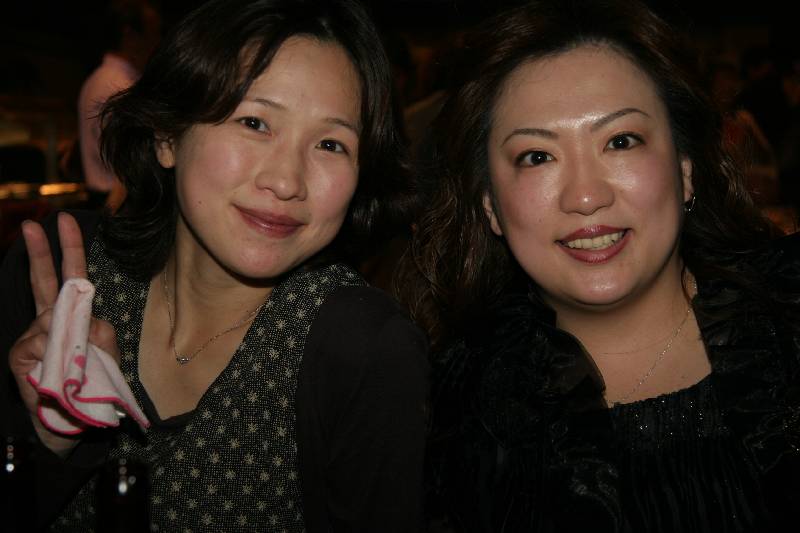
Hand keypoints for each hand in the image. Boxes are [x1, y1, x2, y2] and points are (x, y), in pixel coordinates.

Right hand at [8, 212, 119, 454]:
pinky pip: (39, 343)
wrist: (74, 423)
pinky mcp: (19, 358)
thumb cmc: (92, 385)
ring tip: (75, 366)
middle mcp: (49, 321)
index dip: (69, 248)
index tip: (65, 219)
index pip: (72, 276)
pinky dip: (52, 354)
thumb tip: (75, 316)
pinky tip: (53, 370)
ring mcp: (31, 338)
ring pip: (50, 319)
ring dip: (67, 338)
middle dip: (41, 251)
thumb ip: (97, 327)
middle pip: (44, 280)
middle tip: (34, 223)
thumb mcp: (106, 351)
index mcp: (73, 316)